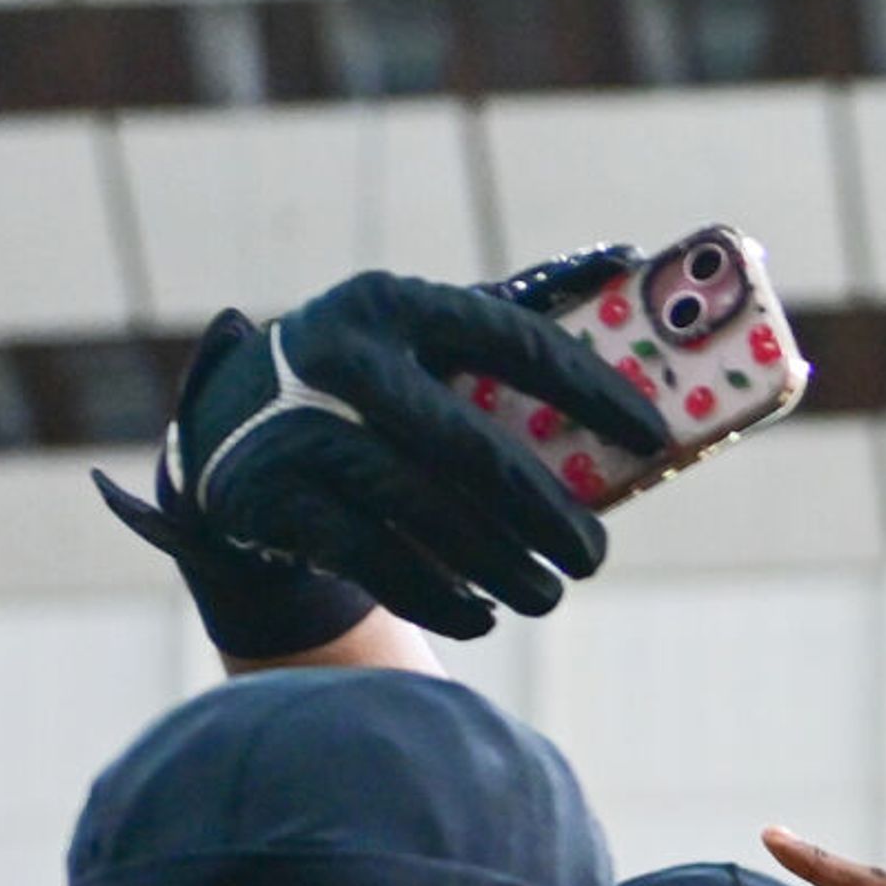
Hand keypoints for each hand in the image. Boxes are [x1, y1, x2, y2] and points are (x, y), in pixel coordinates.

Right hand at [109, 254, 672, 639]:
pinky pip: (375, 560)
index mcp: (394, 304)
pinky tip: (481, 618)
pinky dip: (439, 598)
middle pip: (470, 448)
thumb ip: (510, 336)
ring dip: (501, 568)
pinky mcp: (269, 496)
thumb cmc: (376, 389)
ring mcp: (297, 426)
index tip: (654, 440)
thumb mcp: (422, 345)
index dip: (593, 392)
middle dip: (546, 514)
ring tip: (546, 596)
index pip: (514, 341)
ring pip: (426, 511)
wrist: (231, 429)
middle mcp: (339, 355)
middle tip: (594, 558)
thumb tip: (630, 267)